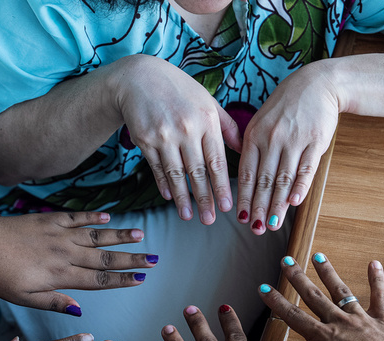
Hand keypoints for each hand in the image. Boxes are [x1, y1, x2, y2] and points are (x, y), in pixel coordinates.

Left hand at [0, 211, 156, 315]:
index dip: (122, 279)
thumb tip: (80, 310)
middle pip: (105, 257)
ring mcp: (59, 234)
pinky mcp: (50, 219)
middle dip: (132, 259)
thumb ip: (54, 301)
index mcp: (60, 275)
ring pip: (96, 235)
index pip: (99, 279)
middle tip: (154, 259)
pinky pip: (77, 217)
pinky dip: (93, 216)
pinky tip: (108, 216)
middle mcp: (65, 254)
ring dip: (120, 236)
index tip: (142, 279)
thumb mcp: (24, 298)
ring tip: (141, 235)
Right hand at [114, 55, 242, 224]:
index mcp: (207, 120)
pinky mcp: (145, 140)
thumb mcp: (208, 101)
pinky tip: (171, 198)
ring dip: (183, 198)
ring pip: (176, 173)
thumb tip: (244, 150)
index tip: (227, 206)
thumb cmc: (179, 90)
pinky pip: (157, 167)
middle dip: (205, 198)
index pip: (217, 160)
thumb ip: (227, 126)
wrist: (139, 77)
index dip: (222, 186)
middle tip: (210, 220)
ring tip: (189, 216)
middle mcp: (186, 128)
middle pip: (198, 171)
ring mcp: (164, 135)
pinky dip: (164, 184)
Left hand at [237, 62, 338, 233]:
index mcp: (255, 135)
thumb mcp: (261, 120)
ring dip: (277, 204)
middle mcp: (272, 139)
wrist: (317, 84)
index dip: (243, 197)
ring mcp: (294, 140)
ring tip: (272, 223)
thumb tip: (242, 175)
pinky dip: (300, 186)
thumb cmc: (286, 106)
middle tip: (255, 228)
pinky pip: (306, 167)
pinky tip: (294, 202)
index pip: (246, 173)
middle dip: (258, 207)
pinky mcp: (316, 141)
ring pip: (283, 178)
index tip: (240, 217)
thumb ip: (250, 145)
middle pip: (263, 180)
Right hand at [259, 255, 383, 340]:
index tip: (264, 288)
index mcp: (325, 338)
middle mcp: (341, 322)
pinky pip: (378, 296)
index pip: (295, 317)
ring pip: (341, 291)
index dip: (277, 302)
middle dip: (298, 278)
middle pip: (315, 296)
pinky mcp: (382, 320)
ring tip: (318, 256)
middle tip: (286, 261)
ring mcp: (362, 318)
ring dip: (328, 273)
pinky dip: (376, 280)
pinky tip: (374, 263)